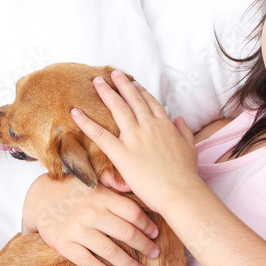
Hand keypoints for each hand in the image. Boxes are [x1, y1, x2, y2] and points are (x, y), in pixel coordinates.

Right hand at [22, 172, 159, 265]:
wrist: (38, 199)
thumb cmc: (72, 190)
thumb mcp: (91, 179)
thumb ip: (112, 180)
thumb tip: (131, 185)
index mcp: (101, 196)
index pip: (132, 212)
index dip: (147, 225)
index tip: (156, 234)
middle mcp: (90, 212)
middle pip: (126, 233)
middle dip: (144, 246)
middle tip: (155, 254)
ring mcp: (77, 230)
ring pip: (110, 251)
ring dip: (129, 264)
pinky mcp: (64, 244)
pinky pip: (89, 262)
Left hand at [70, 70, 200, 216]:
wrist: (180, 192)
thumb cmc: (186, 175)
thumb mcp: (190, 148)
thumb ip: (184, 131)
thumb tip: (179, 118)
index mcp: (165, 126)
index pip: (151, 103)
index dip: (141, 92)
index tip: (133, 83)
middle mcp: (149, 127)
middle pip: (133, 100)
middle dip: (122, 84)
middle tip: (112, 73)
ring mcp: (134, 138)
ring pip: (118, 109)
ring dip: (106, 93)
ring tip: (96, 81)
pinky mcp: (122, 153)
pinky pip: (100, 135)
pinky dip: (86, 122)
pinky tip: (75, 112)